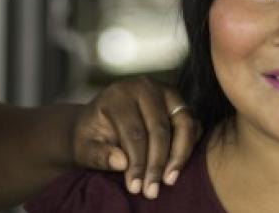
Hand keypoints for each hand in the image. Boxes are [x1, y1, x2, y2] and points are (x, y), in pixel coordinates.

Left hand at [71, 77, 200, 198]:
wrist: (102, 119)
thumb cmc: (93, 135)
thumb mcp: (85, 147)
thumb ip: (98, 155)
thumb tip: (121, 162)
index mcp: (118, 95)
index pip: (133, 131)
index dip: (137, 163)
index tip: (135, 187)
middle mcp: (144, 87)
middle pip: (159, 128)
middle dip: (156, 163)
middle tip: (152, 190)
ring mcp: (165, 92)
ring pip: (183, 123)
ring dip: (179, 155)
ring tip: (169, 180)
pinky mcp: (179, 102)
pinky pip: (193, 124)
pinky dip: (189, 146)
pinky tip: (177, 167)